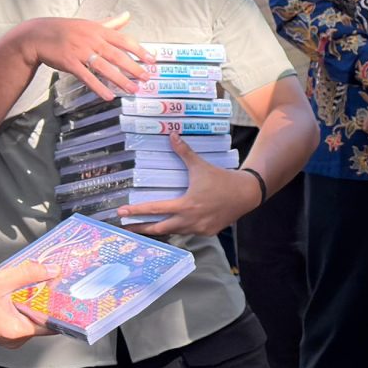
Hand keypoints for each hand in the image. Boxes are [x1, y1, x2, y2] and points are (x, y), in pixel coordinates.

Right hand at [0, 257, 56, 345]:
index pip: (53, 323)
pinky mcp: (4, 331)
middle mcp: (17, 339)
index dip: (63, 307)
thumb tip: (54, 270)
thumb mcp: (0, 281)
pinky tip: (28, 289)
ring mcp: (10, 337)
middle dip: (51, 301)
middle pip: (44, 320)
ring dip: (38, 301)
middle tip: (60, 281)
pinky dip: (26, 305)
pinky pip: (22, 318)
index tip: (72, 291)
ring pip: (33, 318)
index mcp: (18, 331)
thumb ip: (29, 274)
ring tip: (46, 281)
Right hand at [7, 13, 150, 99]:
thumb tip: (127, 15)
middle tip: (147, 78)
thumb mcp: (89, 24)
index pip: (123, 39)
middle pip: (117, 55)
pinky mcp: (69, 62)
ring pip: (104, 67)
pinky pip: (86, 77)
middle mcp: (91, 39)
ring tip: (133, 90)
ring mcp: (80, 51)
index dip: (139, 50)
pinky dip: (98, 87)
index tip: (152, 60)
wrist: (37, 34)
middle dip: (133, 68)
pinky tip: (109, 96)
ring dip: (120, 80)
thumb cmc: (66, 29)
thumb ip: (110, 23)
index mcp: (98, 30)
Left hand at [117, 137, 261, 237]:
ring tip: (147, 228)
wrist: (246, 194)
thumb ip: (184, 152)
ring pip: (174, 232)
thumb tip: (172, 135)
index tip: (121, 214)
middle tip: (127, 229)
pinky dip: (181, 228)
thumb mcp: (200, 166)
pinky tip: (176, 225)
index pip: (155, 209)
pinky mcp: (208, 232)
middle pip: (159, 228)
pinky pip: (189, 232)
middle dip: (142, 228)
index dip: (136, 211)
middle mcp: (190, 220)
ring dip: (161, 230)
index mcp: (185, 205)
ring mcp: (199, 229)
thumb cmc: (222, 179)